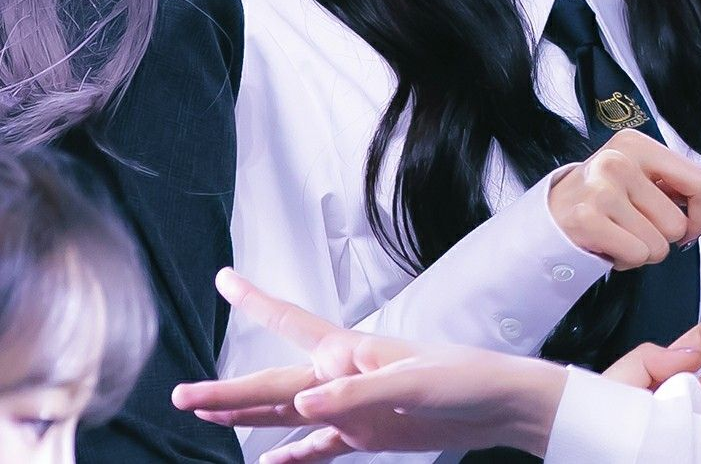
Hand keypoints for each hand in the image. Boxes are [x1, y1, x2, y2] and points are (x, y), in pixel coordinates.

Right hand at [173, 270, 563, 461]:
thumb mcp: (412, 384)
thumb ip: (355, 396)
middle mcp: (344, 375)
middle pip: (274, 384)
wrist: (498, 406)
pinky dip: (293, 455)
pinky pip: (320, 447)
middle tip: (180, 394)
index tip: (225, 277)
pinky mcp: (369, 434)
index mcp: (351, 351)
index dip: (256, 301)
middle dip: (227, 390)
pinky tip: (268, 463)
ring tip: (205, 415)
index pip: (292, 322)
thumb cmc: (464, 380)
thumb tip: (301, 406)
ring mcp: (353, 407)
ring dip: (247, 416)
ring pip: (287, 413)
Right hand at [548, 128, 700, 269]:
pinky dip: (626, 261)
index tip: (688, 226)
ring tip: (619, 235)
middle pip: (679, 224)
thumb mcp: (646, 180)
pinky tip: (608, 246)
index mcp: (638, 144)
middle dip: (662, 238)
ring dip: (643, 251)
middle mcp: (619, 160)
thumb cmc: (604, 199)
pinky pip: (636, 255)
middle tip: (634, 227)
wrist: (550, 217)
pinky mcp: (586, 218)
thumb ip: (688, 183)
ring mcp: (601, 188)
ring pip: (659, 245)